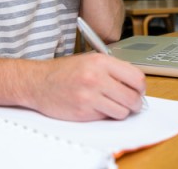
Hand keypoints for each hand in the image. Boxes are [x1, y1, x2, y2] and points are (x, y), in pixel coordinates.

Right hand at [29, 53, 146, 120]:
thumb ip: (111, 70)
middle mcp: (96, 77)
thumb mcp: (88, 61)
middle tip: (128, 103)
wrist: (37, 82)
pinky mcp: (83, 111)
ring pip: (123, 111)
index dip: (140, 88)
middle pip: (133, 98)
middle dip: (134, 103)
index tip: (137, 91)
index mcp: (100, 61)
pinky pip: (106, 118)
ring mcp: (90, 95)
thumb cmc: (62, 72)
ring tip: (108, 104)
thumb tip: (135, 86)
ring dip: (119, 111)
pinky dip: (103, 115)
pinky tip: (93, 106)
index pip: (136, 78)